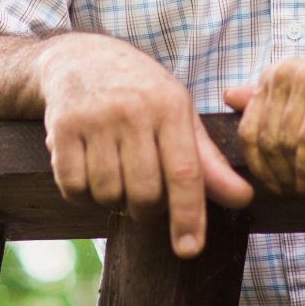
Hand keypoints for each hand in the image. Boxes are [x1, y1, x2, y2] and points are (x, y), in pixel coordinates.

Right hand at [37, 35, 252, 256]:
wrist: (81, 56)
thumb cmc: (141, 91)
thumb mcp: (179, 113)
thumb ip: (208, 161)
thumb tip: (243, 198)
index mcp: (170, 106)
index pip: (185, 172)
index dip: (189, 216)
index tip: (190, 249)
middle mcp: (133, 110)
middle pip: (145, 193)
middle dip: (147, 209)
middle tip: (144, 194)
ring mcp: (95, 118)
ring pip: (108, 194)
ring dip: (113, 198)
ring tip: (115, 172)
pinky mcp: (62, 127)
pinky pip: (73, 188)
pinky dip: (82, 194)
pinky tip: (89, 170)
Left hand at [223, 55, 304, 197]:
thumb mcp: (303, 92)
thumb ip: (267, 97)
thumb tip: (228, 96)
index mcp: (274, 74)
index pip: (248, 130)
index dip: (257, 165)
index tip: (271, 186)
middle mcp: (285, 73)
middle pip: (266, 140)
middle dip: (277, 174)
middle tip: (292, 192)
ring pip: (285, 143)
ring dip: (295, 175)